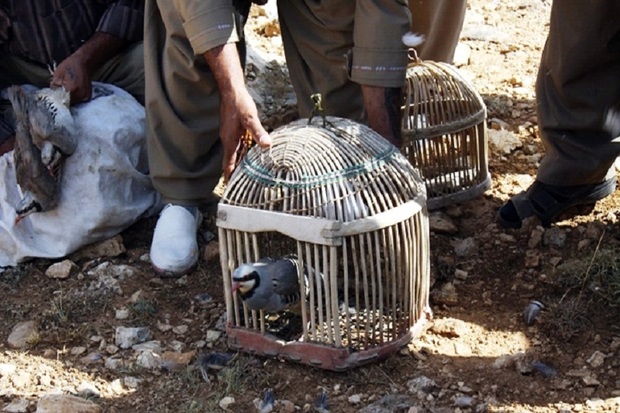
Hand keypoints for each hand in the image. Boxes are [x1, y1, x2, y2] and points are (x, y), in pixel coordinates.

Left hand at [50, 53, 92, 104]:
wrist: (84, 63)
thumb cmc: (70, 66)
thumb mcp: (58, 74)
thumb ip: (54, 86)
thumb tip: (51, 95)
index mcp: (72, 89)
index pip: (61, 101)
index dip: (56, 101)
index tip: (52, 99)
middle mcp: (81, 95)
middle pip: (68, 104)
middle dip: (62, 101)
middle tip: (57, 95)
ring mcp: (85, 97)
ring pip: (73, 103)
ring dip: (68, 100)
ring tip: (64, 93)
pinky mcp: (88, 97)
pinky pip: (78, 101)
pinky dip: (73, 99)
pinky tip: (71, 92)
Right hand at [203, 42, 270, 180]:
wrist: (231, 89)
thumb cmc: (239, 103)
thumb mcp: (251, 118)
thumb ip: (259, 132)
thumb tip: (267, 145)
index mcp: (230, 140)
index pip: (228, 164)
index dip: (229, 177)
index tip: (230, 189)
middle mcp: (228, 140)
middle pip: (232, 161)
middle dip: (237, 173)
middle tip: (243, 186)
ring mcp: (231, 135)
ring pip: (236, 153)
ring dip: (241, 163)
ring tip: (249, 174)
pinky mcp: (234, 130)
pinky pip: (239, 145)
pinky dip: (244, 152)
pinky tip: (252, 154)